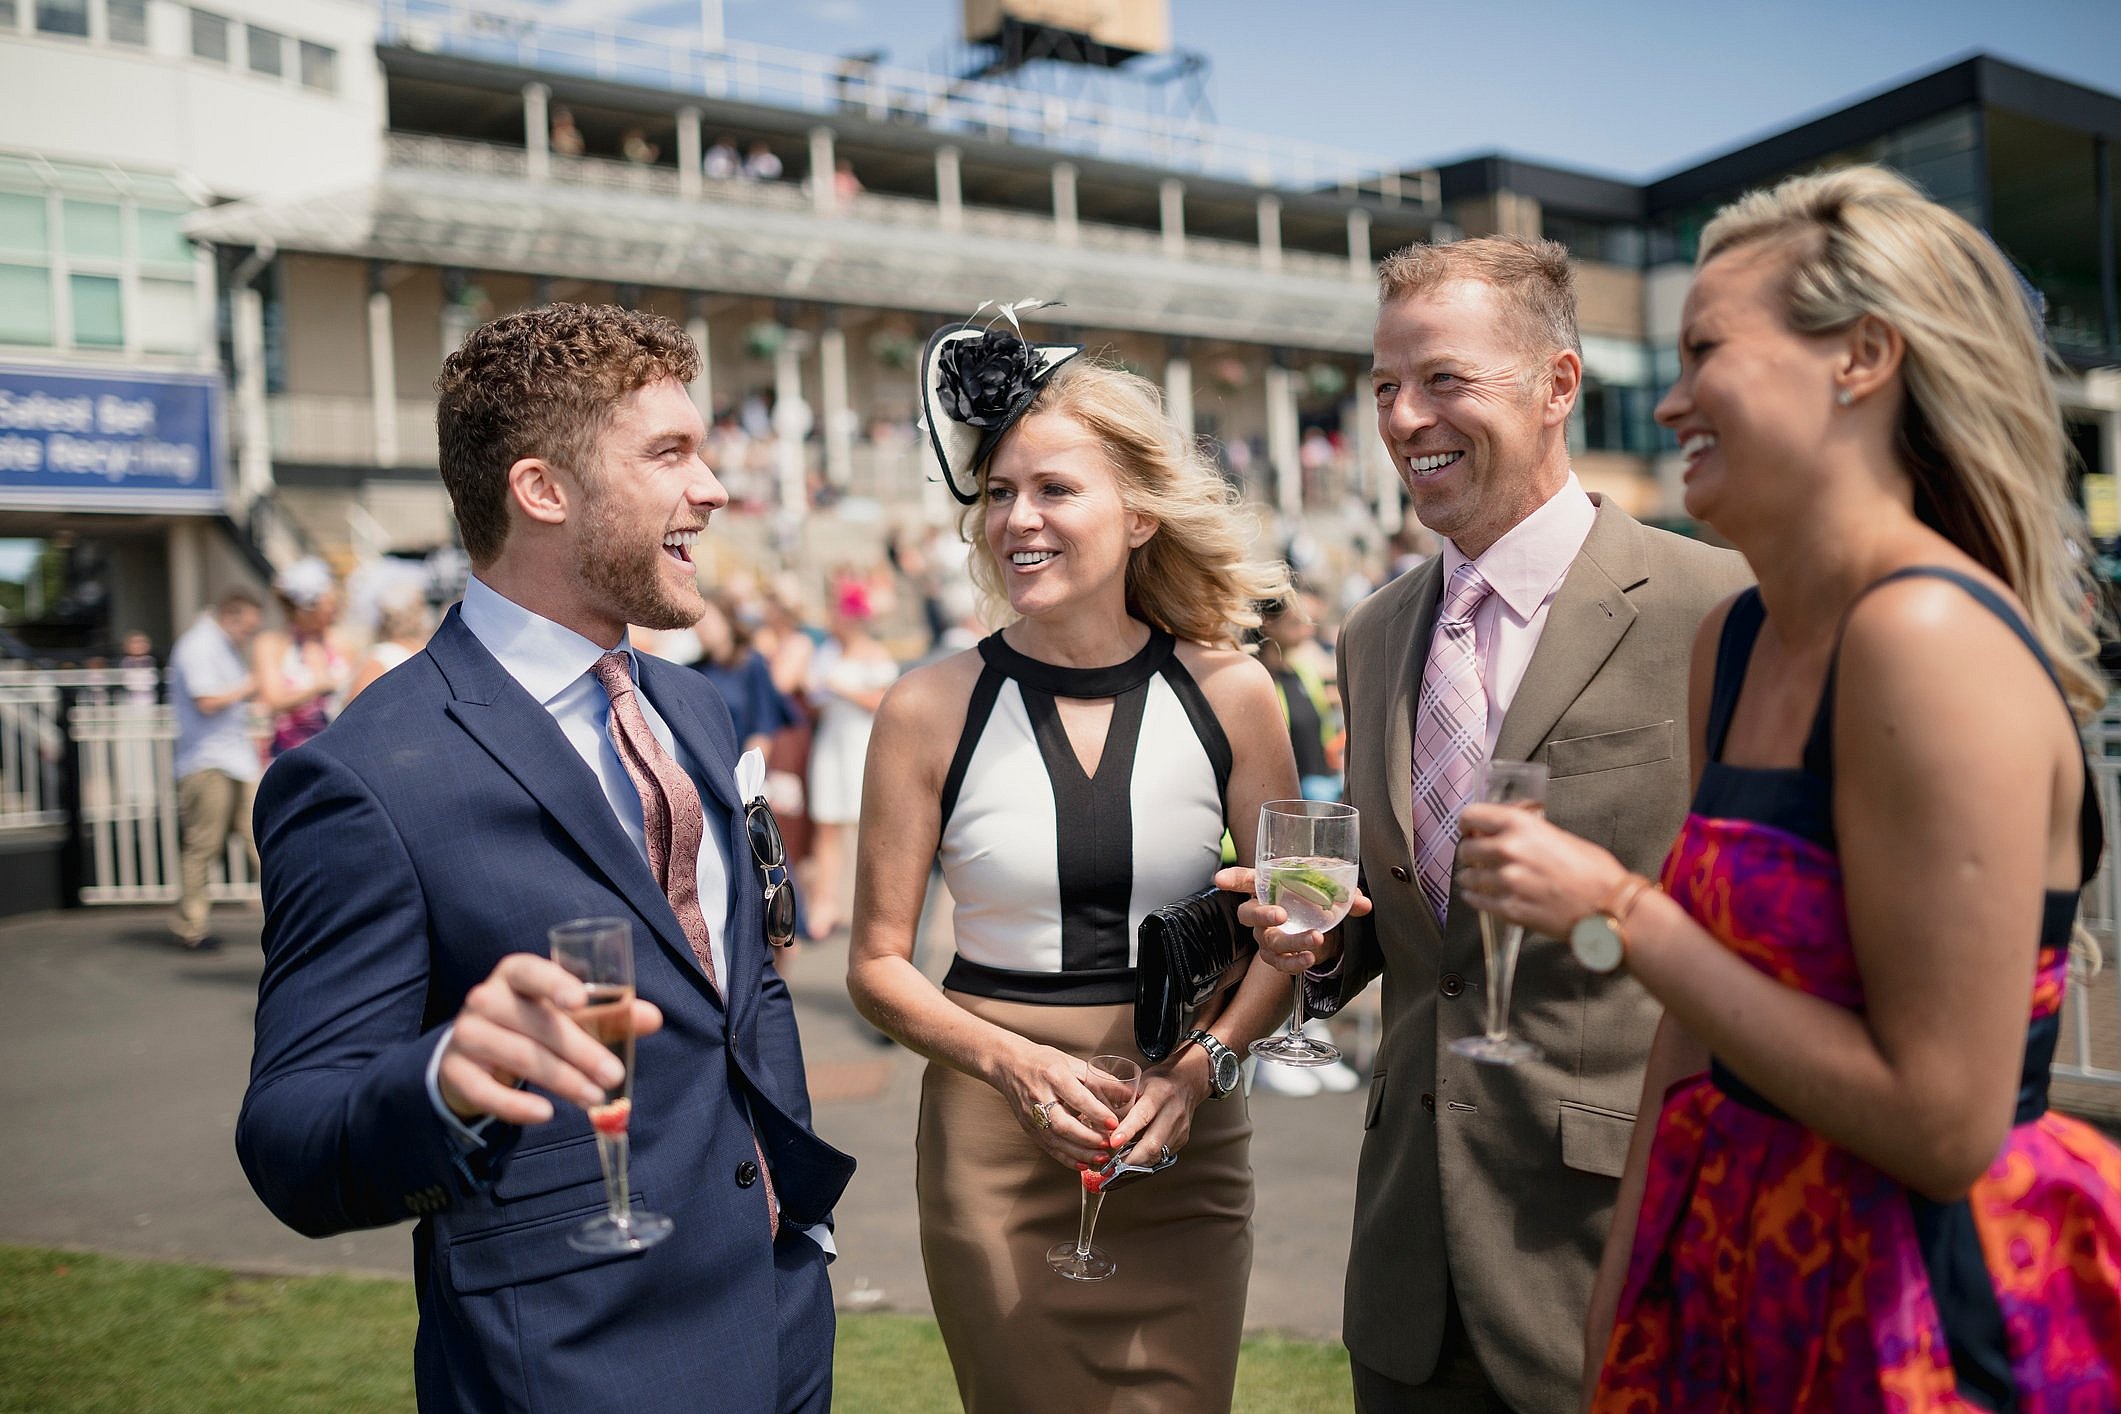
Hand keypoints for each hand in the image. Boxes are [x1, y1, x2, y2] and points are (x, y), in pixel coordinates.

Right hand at [436, 954, 664, 1126]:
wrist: (475, 1054)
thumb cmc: (534, 1024)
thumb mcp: (568, 1015)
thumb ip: (610, 1015)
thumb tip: (653, 1018)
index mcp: (515, 974)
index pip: (531, 971)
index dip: (555, 983)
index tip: (580, 1000)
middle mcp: (485, 998)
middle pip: (534, 1023)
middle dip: (579, 1050)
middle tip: (613, 1075)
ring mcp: (465, 1034)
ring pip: (517, 1056)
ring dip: (560, 1079)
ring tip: (593, 1098)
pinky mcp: (454, 1071)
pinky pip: (486, 1091)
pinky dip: (516, 1106)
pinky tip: (545, 1114)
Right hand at [993, 1041, 1120, 1170]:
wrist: (1008, 1064)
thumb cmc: (1042, 1061)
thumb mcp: (1071, 1062)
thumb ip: (1099, 1079)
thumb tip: (1128, 1093)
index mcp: (1053, 1075)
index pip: (1077, 1097)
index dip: (1096, 1112)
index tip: (1113, 1123)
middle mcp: (1039, 1096)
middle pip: (1063, 1124)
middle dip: (1088, 1138)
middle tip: (1109, 1144)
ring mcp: (1031, 1114)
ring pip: (1055, 1140)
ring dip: (1080, 1152)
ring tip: (1101, 1157)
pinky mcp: (1028, 1127)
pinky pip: (1048, 1147)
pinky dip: (1066, 1158)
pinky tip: (1082, 1163)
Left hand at [1110, 1051, 1209, 1165]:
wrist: (1187, 1082)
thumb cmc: (1157, 1082)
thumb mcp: (1139, 1082)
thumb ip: (1123, 1100)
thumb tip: (1101, 1121)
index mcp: (1160, 1093)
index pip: (1143, 1115)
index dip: (1127, 1131)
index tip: (1113, 1143)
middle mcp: (1174, 1112)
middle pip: (1153, 1143)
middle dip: (1131, 1159)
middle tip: (1111, 1167)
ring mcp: (1180, 1128)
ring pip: (1158, 1154)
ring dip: (1136, 1165)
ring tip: (1117, 1171)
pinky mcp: (1182, 1140)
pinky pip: (1162, 1156)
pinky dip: (1145, 1163)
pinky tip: (1131, 1165)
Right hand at [1212, 865, 1369, 974]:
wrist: (1322, 921)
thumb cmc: (1316, 895)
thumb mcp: (1332, 889)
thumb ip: (1347, 894)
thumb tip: (1363, 904)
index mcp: (1267, 884)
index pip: (1244, 879)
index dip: (1232, 879)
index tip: (1220, 880)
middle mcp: (1260, 909)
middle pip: (1248, 913)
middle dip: (1262, 914)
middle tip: (1280, 914)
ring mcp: (1265, 935)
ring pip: (1269, 941)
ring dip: (1291, 941)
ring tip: (1316, 939)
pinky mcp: (1275, 955)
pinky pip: (1279, 962)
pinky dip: (1294, 962)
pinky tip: (1309, 958)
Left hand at [1454, 803, 1627, 938]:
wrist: (1609, 907)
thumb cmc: (1592, 869)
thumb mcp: (1558, 836)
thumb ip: (1527, 833)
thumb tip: (1506, 833)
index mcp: (1521, 825)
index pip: (1472, 816)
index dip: (1468, 823)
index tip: (1470, 829)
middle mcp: (1509, 850)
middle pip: (1466, 848)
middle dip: (1470, 852)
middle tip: (1477, 857)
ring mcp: (1506, 882)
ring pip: (1468, 877)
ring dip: (1471, 877)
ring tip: (1479, 878)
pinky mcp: (1509, 909)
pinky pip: (1478, 901)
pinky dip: (1476, 897)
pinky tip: (1478, 895)